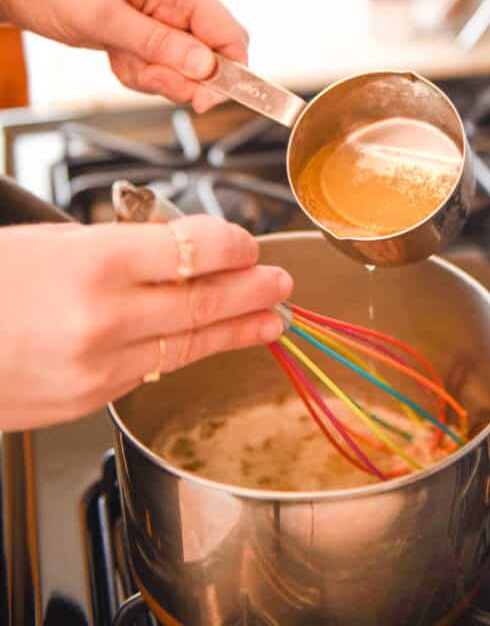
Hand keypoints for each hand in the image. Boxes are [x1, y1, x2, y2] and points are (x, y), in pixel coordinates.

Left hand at [0, 0, 247, 111]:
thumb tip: (206, 65)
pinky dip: (138, 73)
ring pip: (184, 69)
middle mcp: (176, 1)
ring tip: (119, 59)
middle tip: (144, 74)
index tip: (205, 99)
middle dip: (181, 79)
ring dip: (154, 77)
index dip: (229, 73)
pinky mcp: (145, 32)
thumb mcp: (100, 15)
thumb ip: (157, 42)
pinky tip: (114, 56)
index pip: (230, 35)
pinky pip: (159, 66)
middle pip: (210, 59)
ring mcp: (161, 17)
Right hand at [0, 217, 291, 429]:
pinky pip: (152, 370)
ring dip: (237, 329)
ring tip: (271, 319)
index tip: (250, 241)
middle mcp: (102, 319)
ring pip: (188, 343)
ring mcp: (97, 368)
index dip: (234, 245)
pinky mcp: (89, 401)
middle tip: (282, 281)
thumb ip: (123, 247)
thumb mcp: (53, 241)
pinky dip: (190, 352)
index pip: (194, 250)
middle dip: (252, 290)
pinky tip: (214, 342)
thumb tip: (182, 248)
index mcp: (93, 263)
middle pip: (203, 301)